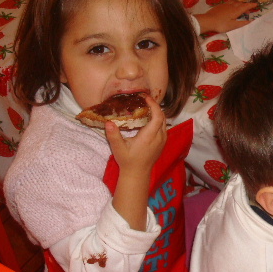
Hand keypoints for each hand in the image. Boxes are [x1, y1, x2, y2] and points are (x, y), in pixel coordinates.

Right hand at [105, 97, 166, 230]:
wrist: (138, 174)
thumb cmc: (128, 161)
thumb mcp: (118, 148)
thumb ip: (113, 135)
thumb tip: (108, 122)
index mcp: (149, 137)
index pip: (157, 116)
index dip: (153, 105)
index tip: (145, 97)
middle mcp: (159, 137)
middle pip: (162, 117)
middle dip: (155, 106)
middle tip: (144, 99)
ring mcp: (163, 140)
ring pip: (164, 122)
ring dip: (157, 112)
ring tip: (146, 106)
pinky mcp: (163, 143)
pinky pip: (164, 127)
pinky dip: (158, 119)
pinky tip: (149, 118)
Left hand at [193, 1, 257, 33]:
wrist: (208, 20)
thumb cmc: (221, 24)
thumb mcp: (233, 26)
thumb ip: (242, 23)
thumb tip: (251, 20)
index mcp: (236, 10)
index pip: (245, 6)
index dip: (251, 5)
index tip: (256, 4)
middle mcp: (231, 6)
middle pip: (240, 4)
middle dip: (246, 6)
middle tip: (249, 10)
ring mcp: (225, 5)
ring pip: (235, 2)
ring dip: (239, 4)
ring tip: (241, 8)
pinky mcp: (220, 6)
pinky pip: (229, 3)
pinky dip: (233, 4)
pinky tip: (231, 7)